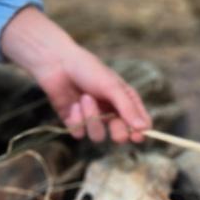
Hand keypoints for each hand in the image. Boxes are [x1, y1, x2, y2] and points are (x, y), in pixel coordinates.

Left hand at [1, 7, 151, 143]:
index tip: (138, 137)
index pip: (138, 122)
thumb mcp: (111, 86)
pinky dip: (76, 120)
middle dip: (118, 133)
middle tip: (116, 131)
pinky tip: (73, 104)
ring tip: (84, 98)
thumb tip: (144, 128)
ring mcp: (92, 118)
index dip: (140, 132)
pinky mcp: (74, 122)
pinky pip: (79, 133)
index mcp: (123, 101)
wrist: (55, 62)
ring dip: (92, 118)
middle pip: (120, 135)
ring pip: (98, 136)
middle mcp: (109, 112)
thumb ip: (127, 108)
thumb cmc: (87, 69)